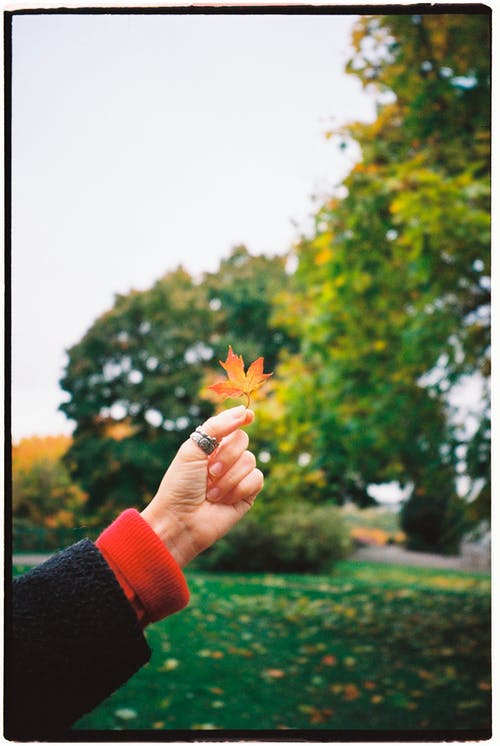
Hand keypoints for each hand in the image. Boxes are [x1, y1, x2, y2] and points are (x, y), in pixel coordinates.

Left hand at [141, 405, 263, 567]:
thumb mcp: (192, 449)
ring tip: (212, 493)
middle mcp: (226, 459)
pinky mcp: (247, 495)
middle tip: (210, 472)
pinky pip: (257, 479)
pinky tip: (224, 501)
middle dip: (227, 456)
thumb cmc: (180, 485)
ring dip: (228, 478)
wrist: (180, 520)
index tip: (249, 416)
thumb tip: (243, 411)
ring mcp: (238, 476)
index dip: (241, 418)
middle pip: (243, 440)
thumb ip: (216, 427)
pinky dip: (239, 489)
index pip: (232, 425)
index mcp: (210, 446)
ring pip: (250, 460)